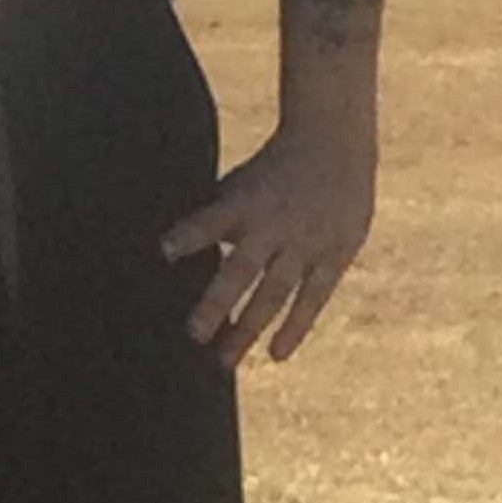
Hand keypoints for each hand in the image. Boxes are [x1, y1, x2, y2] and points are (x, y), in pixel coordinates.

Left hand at [159, 124, 376, 369]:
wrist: (335, 142)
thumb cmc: (271, 171)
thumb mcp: (238, 185)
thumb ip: (215, 219)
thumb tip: (175, 255)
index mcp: (246, 201)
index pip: (212, 220)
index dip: (190, 235)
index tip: (165, 250)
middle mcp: (275, 224)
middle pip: (242, 270)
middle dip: (216, 303)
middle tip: (193, 334)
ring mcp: (308, 241)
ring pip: (276, 292)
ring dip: (250, 328)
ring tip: (225, 360)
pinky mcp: (336, 253)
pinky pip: (314, 298)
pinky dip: (295, 328)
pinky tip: (276, 355)